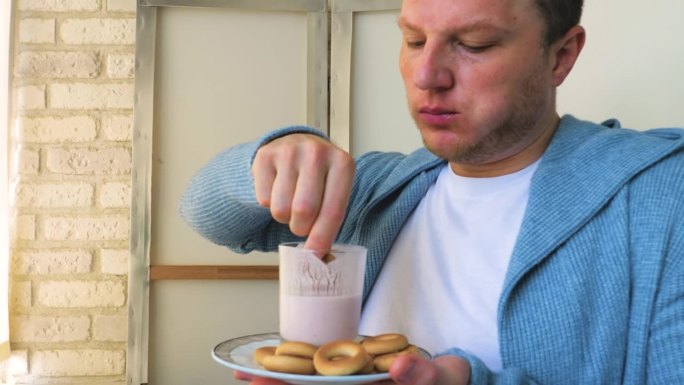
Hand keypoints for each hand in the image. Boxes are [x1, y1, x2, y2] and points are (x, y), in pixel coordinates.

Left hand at [233, 355, 469, 384]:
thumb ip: (424, 374)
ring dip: (282, 382)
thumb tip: (402, 368)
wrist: (449, 380)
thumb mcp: (442, 379)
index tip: (262, 384)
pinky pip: (322, 377)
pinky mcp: (352, 381)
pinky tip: (275, 363)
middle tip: (246, 376)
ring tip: (247, 372)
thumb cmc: (447, 384)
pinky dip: (298, 371)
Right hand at [252, 133, 354, 249]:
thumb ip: (330, 220)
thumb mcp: (334, 191)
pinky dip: (269, 204)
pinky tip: (278, 189)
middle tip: (302, 223)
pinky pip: (263, 200)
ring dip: (284, 217)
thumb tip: (317, 256)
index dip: (322, 237)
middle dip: (300, 227)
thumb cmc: (320, 177)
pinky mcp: (265, 155)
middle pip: (304, 210)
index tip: (315, 255)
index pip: (333, 210)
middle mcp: (317, 152)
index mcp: (342, 163)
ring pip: (280, 208)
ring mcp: (289, 151)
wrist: (297, 144)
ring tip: (291, 203)